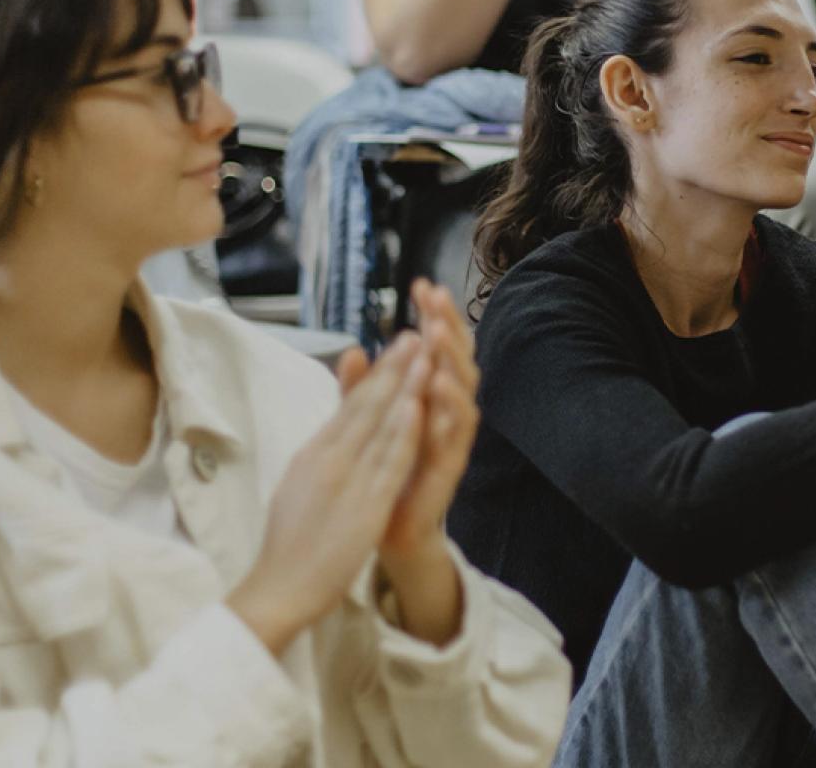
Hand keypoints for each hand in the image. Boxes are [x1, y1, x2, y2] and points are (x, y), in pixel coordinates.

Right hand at [229, 335, 430, 654]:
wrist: (279, 585)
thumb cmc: (290, 540)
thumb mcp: (300, 483)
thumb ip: (321, 451)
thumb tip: (333, 428)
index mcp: (313, 453)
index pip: (349, 407)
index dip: (375, 375)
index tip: (396, 348)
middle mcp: (328, 457)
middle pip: (365, 406)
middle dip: (393, 368)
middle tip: (414, 334)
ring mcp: (347, 478)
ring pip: (380, 424)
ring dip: (404, 386)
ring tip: (422, 353)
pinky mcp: (364, 502)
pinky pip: (388, 461)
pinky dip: (403, 430)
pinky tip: (416, 405)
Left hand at [353, 280, 480, 563]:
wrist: (386, 532)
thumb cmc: (383, 475)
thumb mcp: (368, 425)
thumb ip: (361, 391)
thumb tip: (352, 349)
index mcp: (429, 396)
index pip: (437, 346)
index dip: (432, 315)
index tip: (421, 284)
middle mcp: (447, 410)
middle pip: (456, 356)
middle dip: (447, 323)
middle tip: (434, 295)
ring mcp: (452, 435)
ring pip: (463, 386)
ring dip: (450, 356)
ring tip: (436, 330)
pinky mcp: (452, 460)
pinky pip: (458, 428)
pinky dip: (449, 402)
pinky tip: (438, 381)